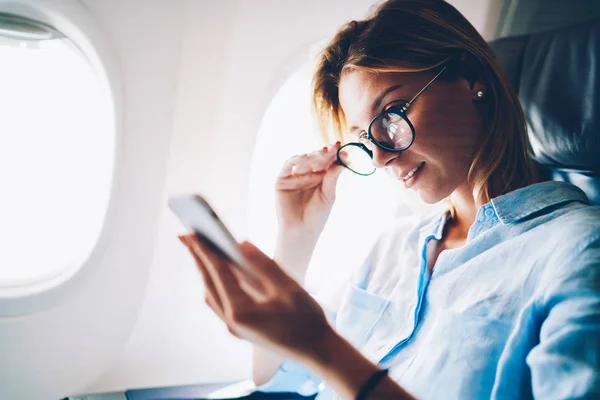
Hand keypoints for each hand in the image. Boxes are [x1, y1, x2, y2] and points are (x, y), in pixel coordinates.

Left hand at [179, 233, 332, 359]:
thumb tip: (241, 243)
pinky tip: (219, 270)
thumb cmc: (306, 319)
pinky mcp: (240, 328)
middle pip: (209, 285)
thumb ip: (263, 264)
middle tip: (186, 235)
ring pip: (212, 294)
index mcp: (241, 313)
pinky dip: (216, 283)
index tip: (193, 233)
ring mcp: (234, 328)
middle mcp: (232, 322)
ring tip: (199, 248)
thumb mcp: (287, 287)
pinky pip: (221, 302)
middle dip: (198, 259)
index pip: (218, 275)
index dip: (205, 251)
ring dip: (205, 271)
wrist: (317, 350)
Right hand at [275, 141, 344, 235]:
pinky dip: (294, 160)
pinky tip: (304, 157)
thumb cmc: (317, 216)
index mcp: (320, 178)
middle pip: (316, 159)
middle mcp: (307, 175)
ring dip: (313, 155)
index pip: (328, 163)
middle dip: (325, 153)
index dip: (335, 155)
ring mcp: (294, 177)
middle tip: (334, 147)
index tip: (343, 149)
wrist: (301, 231)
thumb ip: (332, 178)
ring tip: (322, 153)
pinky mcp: (282, 180)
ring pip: (303, 161)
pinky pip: (287, 166)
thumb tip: (342, 160)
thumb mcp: (329, 195)